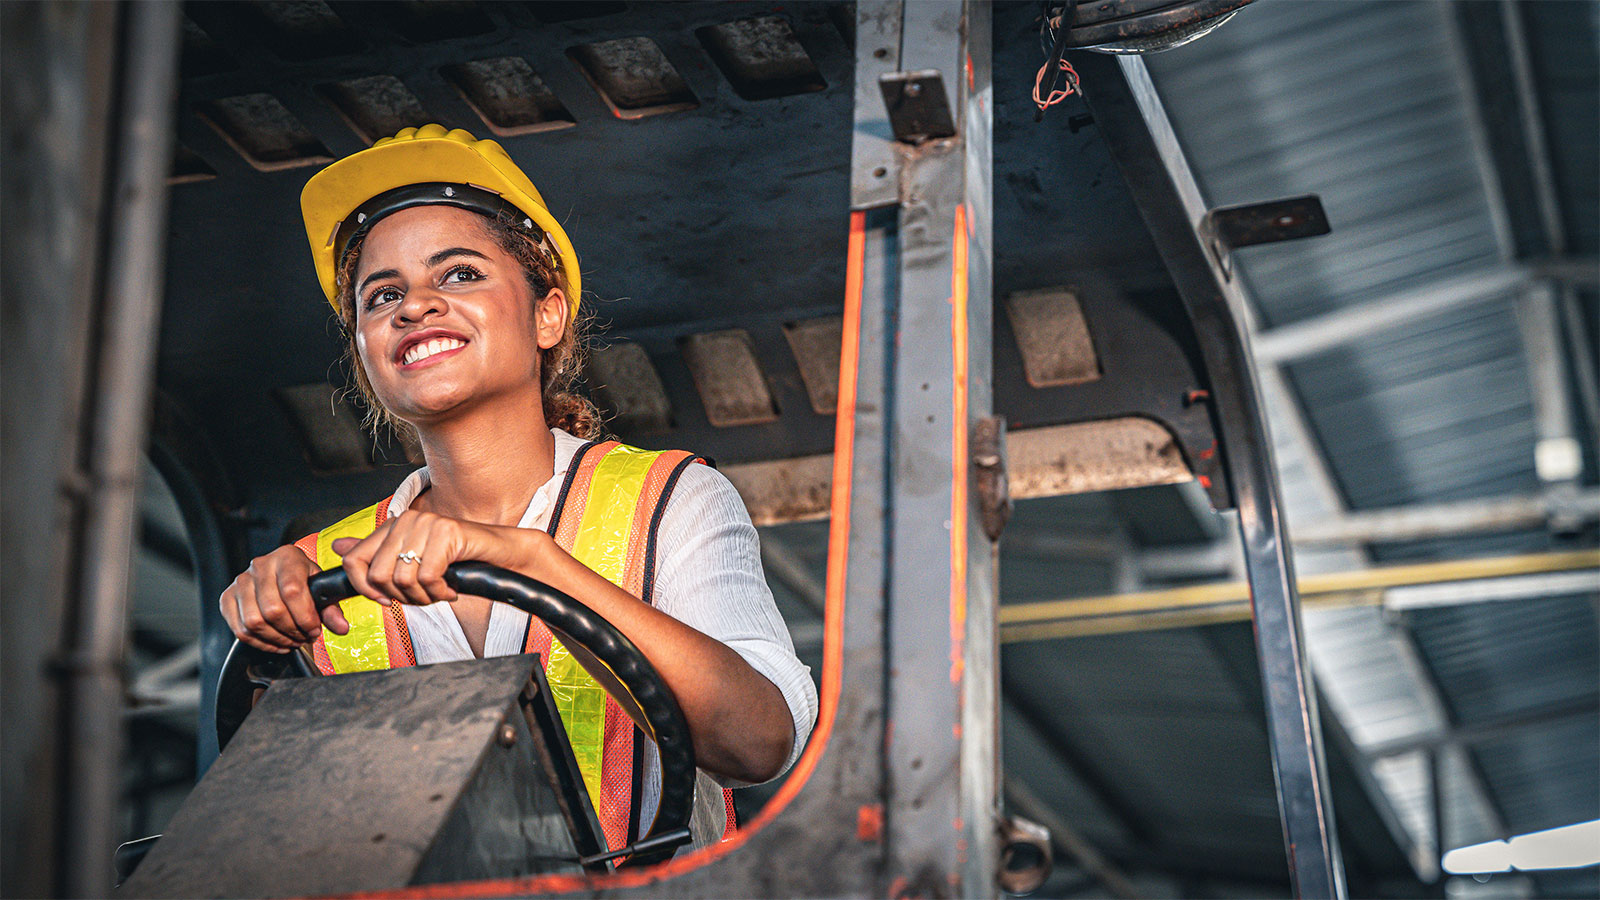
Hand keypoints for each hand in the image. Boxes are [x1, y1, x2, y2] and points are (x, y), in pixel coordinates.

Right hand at [220, 545, 349, 652]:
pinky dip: (260, 643)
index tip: (314, 629)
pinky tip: (276, 642)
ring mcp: (241, 581)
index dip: (305, 616)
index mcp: (287, 556)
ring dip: (276, 639)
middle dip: (292, 631)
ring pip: (254, 622)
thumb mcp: (321, 589)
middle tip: (304, 637)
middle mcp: (260, 565)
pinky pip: (240, 630)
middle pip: (272, 610)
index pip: (292, 590)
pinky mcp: (227, 598)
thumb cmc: (303, 582)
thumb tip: (340, 627)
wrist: (281, 576)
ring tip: (291, 640)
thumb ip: (332, 609)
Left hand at [330, 509, 529, 607]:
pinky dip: (439, 592)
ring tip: (438, 593)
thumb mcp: (411, 562)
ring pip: (401, 579)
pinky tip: (450, 589)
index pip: (354, 560)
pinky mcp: (446, 532)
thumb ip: (375, 556)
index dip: (365, 589)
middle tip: (423, 597)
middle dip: (399, 597)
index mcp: (392, 527)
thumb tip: (337, 547)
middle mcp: (405, 521)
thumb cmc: (456, 562)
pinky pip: (427, 577)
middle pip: (377, 576)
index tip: (385, 600)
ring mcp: (426, 524)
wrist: (499, 555)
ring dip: (422, 597)